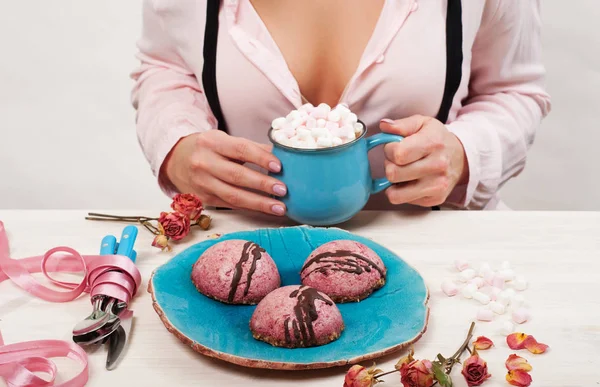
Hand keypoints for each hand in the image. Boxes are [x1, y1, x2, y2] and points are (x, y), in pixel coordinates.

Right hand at [162, 130, 286, 215]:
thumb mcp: (225, 140)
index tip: (279, 166)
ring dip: (259, 203)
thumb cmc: (208, 148)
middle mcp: (203, 163)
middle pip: (237, 175)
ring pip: (234, 196)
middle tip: (283, 190)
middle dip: (262, 184)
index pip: (240, 149)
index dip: (261, 158)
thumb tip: (282, 155)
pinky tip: (266, 210)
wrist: (176, 160)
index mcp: (211, 142)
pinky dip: (250, 209)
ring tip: (279, 207)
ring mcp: (202, 183)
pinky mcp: (204, 199)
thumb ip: (251, 147)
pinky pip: (230, 206)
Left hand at [380, 115, 467, 206]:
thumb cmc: (437, 139)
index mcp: (432, 143)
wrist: (460, 157)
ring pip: (396, 194)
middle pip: (393, 174)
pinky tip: (412, 181)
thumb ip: (401, 124)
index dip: (389, 150)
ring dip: (394, 183)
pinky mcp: (435, 199)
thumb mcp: (422, 123)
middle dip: (390, 166)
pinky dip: (403, 192)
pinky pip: (403, 200)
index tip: (394, 148)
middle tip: (398, 161)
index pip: (397, 154)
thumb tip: (384, 125)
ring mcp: (437, 185)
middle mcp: (438, 166)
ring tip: (403, 172)